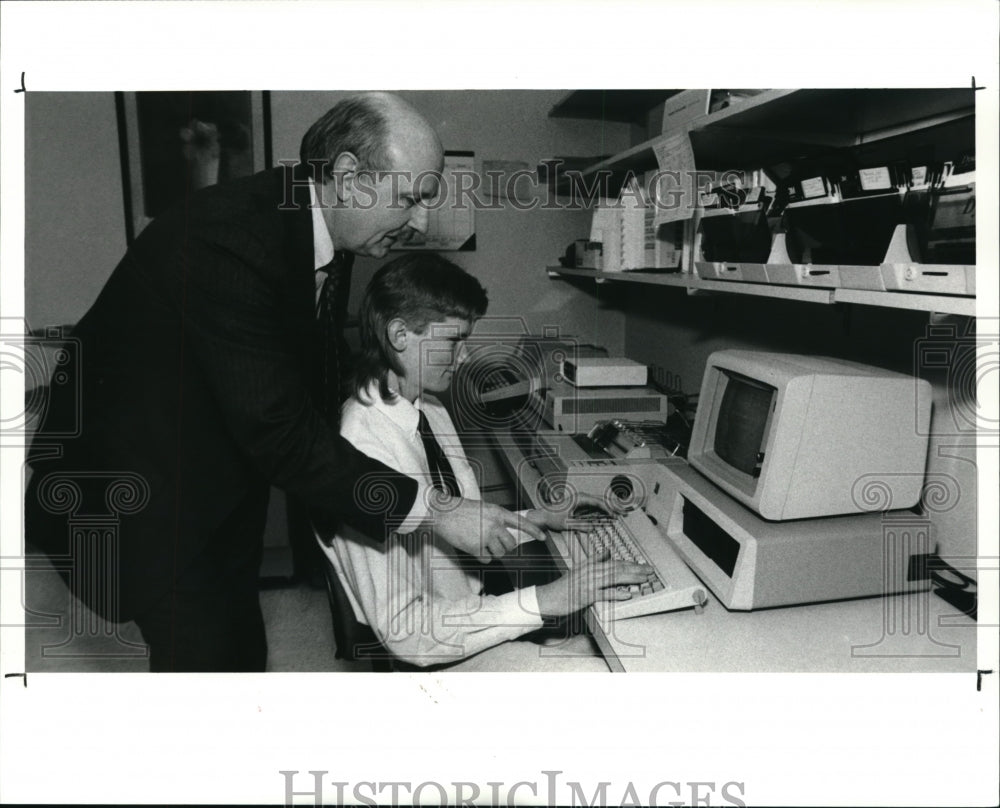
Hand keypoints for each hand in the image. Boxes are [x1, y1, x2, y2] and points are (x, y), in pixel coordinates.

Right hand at [428, 497, 545, 563]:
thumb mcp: (483, 508)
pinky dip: (482, 556)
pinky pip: (487, 559)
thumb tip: (505, 530)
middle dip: (505, 546)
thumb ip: (496, 518)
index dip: (533, 530)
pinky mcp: (476, 548)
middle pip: (511, 544)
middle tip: (495, 543)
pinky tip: (474, 547)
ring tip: (481, 543)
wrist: (444, 513)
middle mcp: (495, 525)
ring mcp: (486, 537)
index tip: (542, 537)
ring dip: (493, 552)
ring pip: (500, 553)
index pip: (521, 522)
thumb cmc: (461, 509)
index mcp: (498, 513)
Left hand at [524, 492, 628, 532]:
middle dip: (613, 507)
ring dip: (609, 509)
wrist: (543, 516)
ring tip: (620, 514)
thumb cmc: (553, 517)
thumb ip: (581, 526)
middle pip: (601, 501)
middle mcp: (581, 498)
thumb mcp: (568, 524)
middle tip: (625, 513)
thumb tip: (593, 529)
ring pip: (599, 504)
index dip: (608, 509)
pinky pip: (594, 508)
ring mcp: (581, 501)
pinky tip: (608, 516)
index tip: (615, 515)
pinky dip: (602, 512)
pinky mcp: (579, 506)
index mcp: (579, 498)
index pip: (598, 502)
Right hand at [535, 551, 654, 617]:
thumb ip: (594, 560)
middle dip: (635, 569)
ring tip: (643, 579)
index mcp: (589, 565)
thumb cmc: (563, 587)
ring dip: (631, 578)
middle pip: (617, 568)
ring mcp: (588, 583)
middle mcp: (590, 571)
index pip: (613, 562)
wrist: (547, 598)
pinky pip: (604, 594)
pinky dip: (617, 594)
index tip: (642, 566)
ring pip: (613, 578)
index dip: (629, 564)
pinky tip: (627, 594)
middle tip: (649, 571)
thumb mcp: (578, 570)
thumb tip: (607, 551)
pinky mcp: (586, 595)